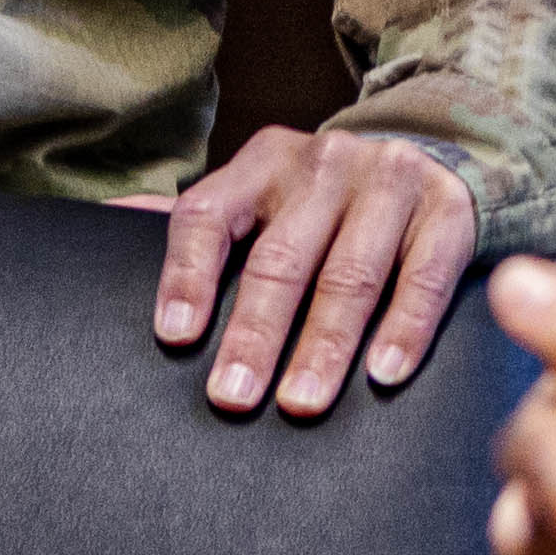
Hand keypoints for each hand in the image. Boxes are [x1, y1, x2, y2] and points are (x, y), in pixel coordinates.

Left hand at [147, 122, 477, 416]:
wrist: (442, 153)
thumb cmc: (328, 199)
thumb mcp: (262, 192)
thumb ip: (200, 220)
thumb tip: (106, 224)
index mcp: (263, 161)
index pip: (209, 214)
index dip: (187, 275)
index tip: (175, 336)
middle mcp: (325, 163)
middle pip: (280, 257)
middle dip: (255, 334)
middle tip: (233, 397)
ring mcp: (391, 181)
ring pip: (350, 273)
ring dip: (324, 345)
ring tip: (300, 402)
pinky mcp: (449, 209)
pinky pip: (424, 276)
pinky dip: (404, 328)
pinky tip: (384, 374)